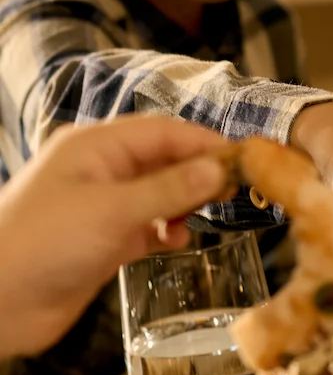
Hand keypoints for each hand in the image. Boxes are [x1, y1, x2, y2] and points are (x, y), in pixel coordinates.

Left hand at [0, 117, 229, 357]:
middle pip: (163, 160)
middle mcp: (101, 172)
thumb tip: (219, 169)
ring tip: (212, 214)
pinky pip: (148, 227)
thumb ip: (168, 189)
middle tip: (237, 190)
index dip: (204, 142)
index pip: (162, 132)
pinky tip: (178, 241)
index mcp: (96, 148)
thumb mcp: (112, 210)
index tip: (245, 159)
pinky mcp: (105, 242)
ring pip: (159, 195)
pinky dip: (167, 231)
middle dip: (199, 172)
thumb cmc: (44, 242)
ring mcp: (102, 208)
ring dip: (186, 202)